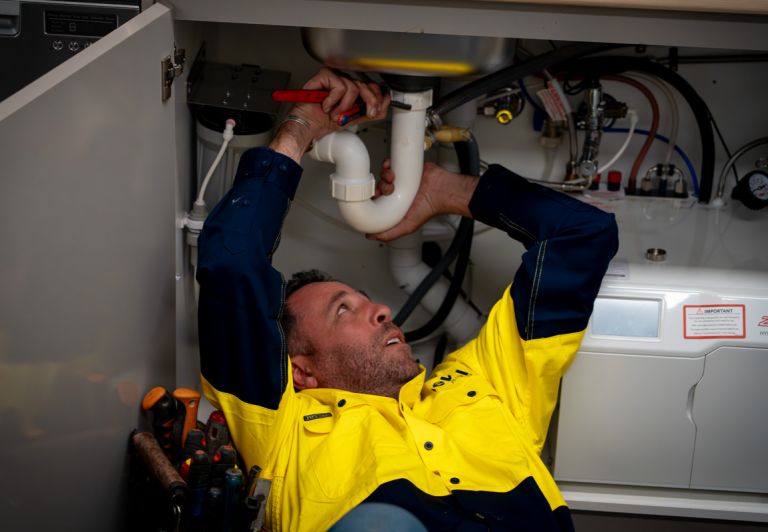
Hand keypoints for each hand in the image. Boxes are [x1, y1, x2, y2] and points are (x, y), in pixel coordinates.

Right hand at [270, 68, 389, 162]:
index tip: (373, 109)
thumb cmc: (323, 121)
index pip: (371, 85)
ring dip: (344, 106)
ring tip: (334, 113)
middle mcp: (344, 82)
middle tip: (357, 113)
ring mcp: (334, 77)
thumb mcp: (354, 119)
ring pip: (353, 87)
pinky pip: (339, 86)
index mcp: (352, 90)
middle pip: (365, 84)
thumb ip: (370, 111)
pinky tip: (326, 105)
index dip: (376, 97)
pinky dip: (333, 100)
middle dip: (364, 102)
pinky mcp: (324, 76)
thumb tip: (385, 103)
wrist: (308, 126)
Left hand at [369, 161, 478, 241]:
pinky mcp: (403, 168)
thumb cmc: (428, 209)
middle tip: (388, 190)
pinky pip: (389, 164)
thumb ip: (390, 234)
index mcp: (394, 206)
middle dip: (379, 187)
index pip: (376, 201)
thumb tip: (371, 236)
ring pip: (382, 175)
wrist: (440, 191)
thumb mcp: (407, 227)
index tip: (374, 198)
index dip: (372, 199)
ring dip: (384, 175)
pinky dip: (387, 165)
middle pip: (378, 186)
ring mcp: (400, 180)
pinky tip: (392, 170)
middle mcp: (396, 193)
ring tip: (393, 179)